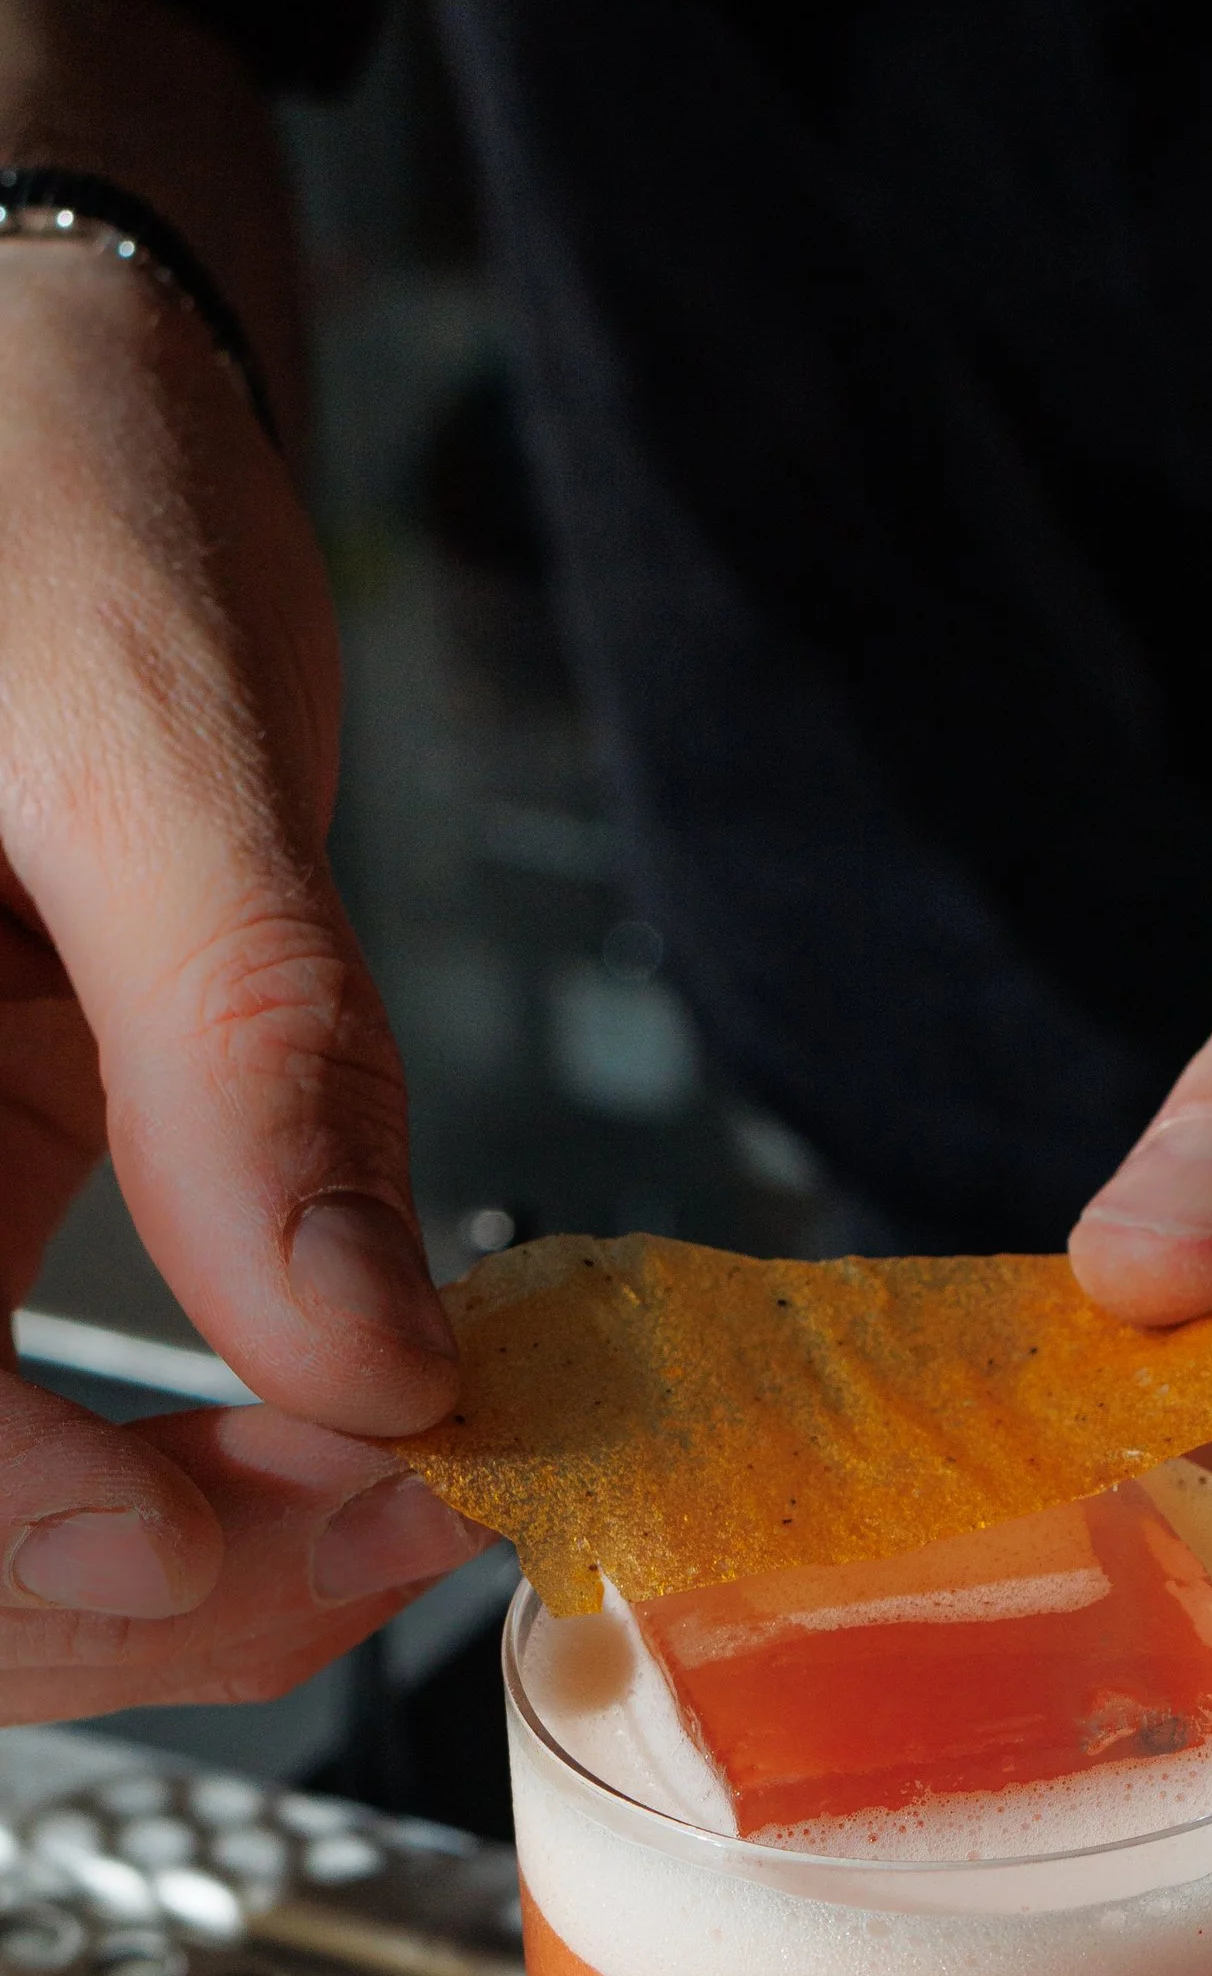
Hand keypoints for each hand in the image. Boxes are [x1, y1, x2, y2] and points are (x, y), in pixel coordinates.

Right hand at [0, 235, 473, 1724]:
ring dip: (176, 1588)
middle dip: (155, 1589)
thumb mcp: (146, 722)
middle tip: (409, 1512)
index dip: (43, 1524)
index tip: (269, 1508)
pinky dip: (174, 1512)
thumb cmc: (27, 467)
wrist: (25, 386)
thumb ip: (250, 1055)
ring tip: (396, 1492)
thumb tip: (379, 1367)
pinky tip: (329, 1447)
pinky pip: (17, 1460)